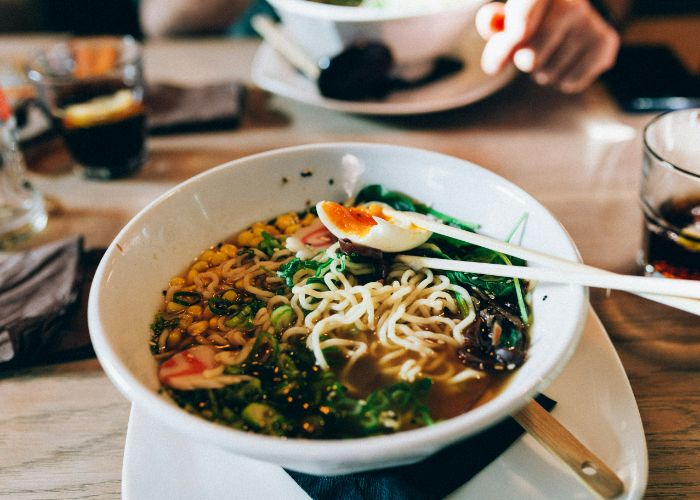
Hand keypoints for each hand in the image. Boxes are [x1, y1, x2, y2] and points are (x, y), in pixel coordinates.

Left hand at [475, 0, 619, 92]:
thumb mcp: (507, 20)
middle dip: (523, 64)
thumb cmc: (530, 22)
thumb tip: (491, 24)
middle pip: (529, 57)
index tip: (501, 57)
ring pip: (548, 74)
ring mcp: (590, 23)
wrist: (571, 21)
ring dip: (542, 74)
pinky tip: (567, 64)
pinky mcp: (605, 43)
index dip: (510, 39)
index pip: (524, 12)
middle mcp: (571, 3)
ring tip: (551, 56)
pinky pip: (570, 82)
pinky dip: (563, 82)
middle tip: (530, 54)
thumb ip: (492, 23)